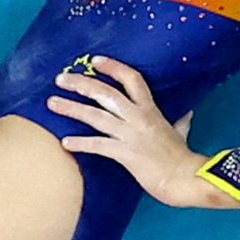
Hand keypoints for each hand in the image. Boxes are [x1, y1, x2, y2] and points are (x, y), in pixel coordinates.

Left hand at [47, 55, 214, 205]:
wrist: (186, 179)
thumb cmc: (183, 156)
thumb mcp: (181, 131)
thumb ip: (179, 120)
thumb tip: (186, 112)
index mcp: (150, 110)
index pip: (131, 79)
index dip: (113, 67)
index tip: (95, 60)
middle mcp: (138, 117)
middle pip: (105, 93)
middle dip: (81, 84)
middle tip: (60, 78)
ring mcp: (131, 135)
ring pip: (96, 116)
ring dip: (71, 108)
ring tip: (52, 103)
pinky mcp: (125, 153)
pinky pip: (98, 145)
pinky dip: (81, 143)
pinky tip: (65, 142)